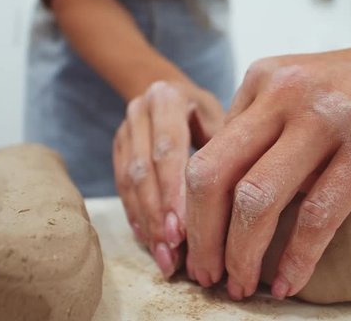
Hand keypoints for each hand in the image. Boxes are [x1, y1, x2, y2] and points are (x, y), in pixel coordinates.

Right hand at [113, 80, 223, 276]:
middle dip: (158, 215)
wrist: (171, 92)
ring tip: (164, 258)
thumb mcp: (221, 117)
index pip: (167, 149)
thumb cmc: (208, 110)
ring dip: (147, 223)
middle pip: (143, 169)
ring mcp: (124, 130)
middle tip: (173, 252)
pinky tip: (150, 242)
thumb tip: (234, 203)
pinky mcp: (116, 150)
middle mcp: (139, 111)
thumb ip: (225, 150)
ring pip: (128, 183)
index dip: (173, 192)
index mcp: (167, 98)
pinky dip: (137, 217)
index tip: (183, 231)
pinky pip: (122, 188)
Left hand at [185, 26, 350, 299]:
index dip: (192, 212)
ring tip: (241, 285)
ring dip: (243, 254)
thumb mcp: (299, 93)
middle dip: (203, 237)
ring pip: (257, 199)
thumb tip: (227, 203)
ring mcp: (325, 117)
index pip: (205, 157)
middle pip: (213, 177)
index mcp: (260, 82)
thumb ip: (263, 133)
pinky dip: (297, 257)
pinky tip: (288, 282)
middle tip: (207, 276)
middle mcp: (282, 93)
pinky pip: (318, 214)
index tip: (196, 248)